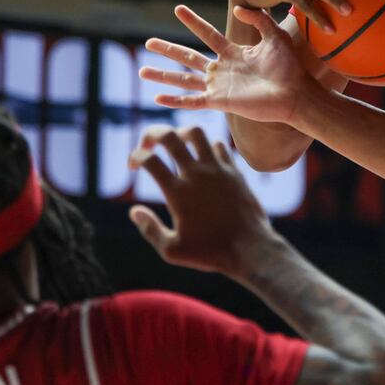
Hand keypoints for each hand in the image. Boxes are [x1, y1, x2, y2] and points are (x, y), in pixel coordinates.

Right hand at [127, 125, 275, 275]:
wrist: (251, 248)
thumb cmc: (210, 252)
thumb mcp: (172, 250)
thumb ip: (150, 229)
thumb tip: (134, 211)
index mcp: (178, 192)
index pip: (148, 159)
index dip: (135, 156)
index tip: (133, 166)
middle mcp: (197, 175)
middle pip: (169, 136)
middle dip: (152, 134)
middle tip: (147, 145)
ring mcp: (218, 170)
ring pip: (196, 132)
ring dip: (180, 133)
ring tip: (175, 146)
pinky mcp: (234, 171)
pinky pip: (218, 145)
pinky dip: (206, 147)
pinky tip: (202, 162)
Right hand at [141, 4, 318, 125]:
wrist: (297, 93)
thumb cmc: (290, 66)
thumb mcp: (275, 35)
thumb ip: (258, 19)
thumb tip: (238, 7)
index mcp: (234, 53)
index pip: (207, 34)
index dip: (193, 22)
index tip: (178, 8)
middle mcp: (223, 69)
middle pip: (188, 57)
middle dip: (168, 50)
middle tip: (148, 42)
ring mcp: (220, 87)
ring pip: (185, 80)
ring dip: (163, 76)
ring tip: (142, 71)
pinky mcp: (221, 102)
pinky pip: (193, 101)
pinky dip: (175, 100)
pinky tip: (157, 97)